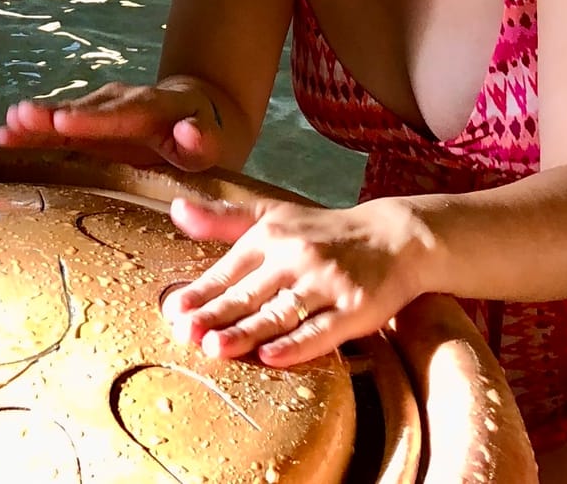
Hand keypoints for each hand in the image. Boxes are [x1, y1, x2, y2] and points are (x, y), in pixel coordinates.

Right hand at [0, 78, 225, 169]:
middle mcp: (124, 101)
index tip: (62, 122)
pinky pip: (60, 123)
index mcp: (156, 108)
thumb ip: (203, 141)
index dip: (91, 120)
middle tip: (20, 118)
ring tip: (6, 128)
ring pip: (68, 113)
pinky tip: (5, 135)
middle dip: (52, 115)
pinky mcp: (90, 120)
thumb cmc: (209, 138)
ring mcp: (104, 108)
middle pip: (86, 109)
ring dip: (37, 121)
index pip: (122, 114)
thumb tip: (190, 132)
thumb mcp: (216, 144)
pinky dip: (35, 129)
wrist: (202, 113)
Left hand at [160, 196, 431, 367]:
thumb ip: (223, 218)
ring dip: (247, 332)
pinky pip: (321, 331)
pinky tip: (271, 357)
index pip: (228, 270)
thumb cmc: (323, 231)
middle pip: (249, 294)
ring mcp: (326, 283)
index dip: (200, 293)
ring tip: (215, 348)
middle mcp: (296, 257)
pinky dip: (296, 345)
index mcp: (270, 237)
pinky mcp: (355, 308)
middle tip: (186, 334)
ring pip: (280, 313)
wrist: (393, 238)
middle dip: (215, 315)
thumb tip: (175, 209)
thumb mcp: (272, 215)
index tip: (173, 312)